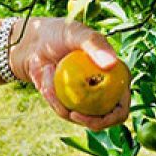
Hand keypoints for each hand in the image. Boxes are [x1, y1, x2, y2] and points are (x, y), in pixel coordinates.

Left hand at [7, 17, 130, 130]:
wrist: (33, 43)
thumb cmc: (59, 33)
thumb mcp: (76, 33)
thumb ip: (94, 44)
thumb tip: (112, 63)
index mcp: (115, 77)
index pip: (122, 106)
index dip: (113, 117)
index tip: (96, 114)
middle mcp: (103, 92)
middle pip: (103, 120)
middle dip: (89, 122)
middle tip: (72, 114)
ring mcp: (84, 100)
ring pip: (79, 117)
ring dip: (61, 100)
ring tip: (49, 70)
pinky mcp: (67, 103)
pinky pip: (61, 110)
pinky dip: (52, 97)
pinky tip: (44, 77)